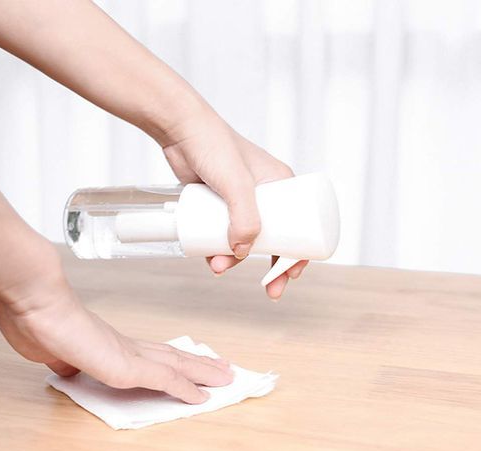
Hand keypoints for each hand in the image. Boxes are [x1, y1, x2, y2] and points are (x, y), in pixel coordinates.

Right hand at [0, 243, 232, 403]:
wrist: (40, 306)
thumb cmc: (42, 323)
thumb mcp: (56, 351)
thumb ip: (68, 361)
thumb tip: (70, 366)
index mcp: (114, 345)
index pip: (154, 354)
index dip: (175, 360)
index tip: (192, 364)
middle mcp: (129, 347)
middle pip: (174, 356)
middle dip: (201, 364)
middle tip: (223, 368)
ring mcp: (131, 356)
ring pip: (178, 365)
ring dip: (204, 372)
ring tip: (226, 377)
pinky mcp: (127, 367)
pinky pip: (166, 380)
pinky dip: (186, 389)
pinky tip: (202, 397)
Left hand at [161, 112, 308, 299]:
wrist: (180, 130)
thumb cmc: (215, 146)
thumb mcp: (238, 184)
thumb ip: (245, 219)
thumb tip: (242, 252)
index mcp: (282, 185)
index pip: (300, 224)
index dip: (299, 253)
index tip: (292, 274)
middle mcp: (265, 194)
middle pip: (274, 237)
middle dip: (270, 265)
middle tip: (270, 290)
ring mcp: (240, 200)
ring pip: (245, 238)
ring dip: (234, 259)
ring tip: (217, 266)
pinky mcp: (219, 204)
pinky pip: (224, 233)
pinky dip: (218, 249)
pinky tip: (209, 258)